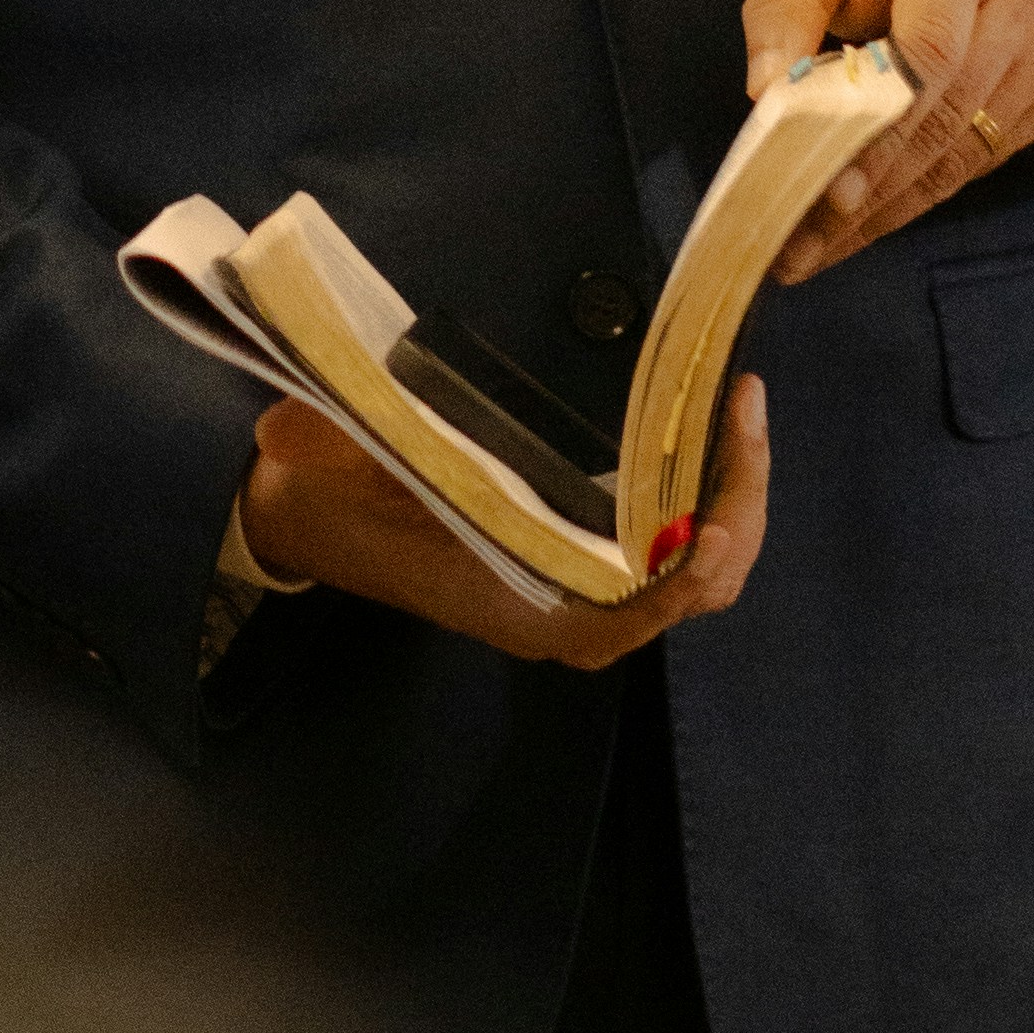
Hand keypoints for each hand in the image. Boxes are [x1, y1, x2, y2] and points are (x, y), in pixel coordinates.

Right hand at [235, 375, 769, 666]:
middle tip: (744, 413)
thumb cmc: (332, 495)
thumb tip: (290, 429)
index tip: (708, 529)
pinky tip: (713, 435)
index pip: (614, 620)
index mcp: (510, 608)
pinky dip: (710, 501)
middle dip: (734, 515)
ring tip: (742, 412)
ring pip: (695, 577)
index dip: (668, 588)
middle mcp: (562, 613)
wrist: (314, 513)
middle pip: (686, 596)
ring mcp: (584, 588)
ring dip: (733, 503)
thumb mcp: (331, 467)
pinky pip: (679, 550)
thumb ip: (328, 448)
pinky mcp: (592, 557)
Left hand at [742, 0, 1033, 277]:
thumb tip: (767, 91)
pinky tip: (870, 220)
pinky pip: (983, 159)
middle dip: (867, 190)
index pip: (930, 50)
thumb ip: (787, 3)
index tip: (824, 186)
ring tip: (817, 250)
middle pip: (945, 116)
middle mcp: (1025, 0)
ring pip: (965, 153)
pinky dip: (923, 193)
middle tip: (796, 246)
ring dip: (889, 209)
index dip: (877, 128)